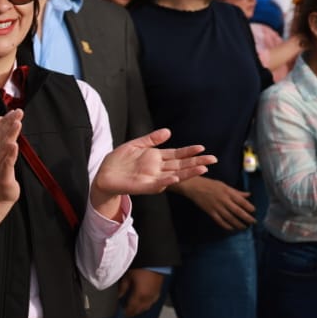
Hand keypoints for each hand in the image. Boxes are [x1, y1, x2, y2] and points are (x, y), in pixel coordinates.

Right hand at [0, 110, 21, 204]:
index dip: (4, 121)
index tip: (13, 111)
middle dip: (8, 123)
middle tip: (18, 113)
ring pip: (3, 148)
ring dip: (9, 135)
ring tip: (16, 124)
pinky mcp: (3, 177)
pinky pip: (6, 164)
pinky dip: (9, 154)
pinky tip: (14, 145)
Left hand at [90, 128, 215, 218]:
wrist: (103, 174)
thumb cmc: (118, 160)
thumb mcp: (135, 145)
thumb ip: (151, 139)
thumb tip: (168, 131)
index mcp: (156, 158)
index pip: (177, 154)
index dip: (189, 151)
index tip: (202, 147)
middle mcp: (158, 169)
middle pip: (181, 165)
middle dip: (197, 162)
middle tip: (213, 159)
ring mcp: (152, 178)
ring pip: (174, 175)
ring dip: (188, 173)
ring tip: (203, 169)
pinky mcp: (144, 186)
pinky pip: (158, 184)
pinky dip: (167, 181)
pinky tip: (176, 177)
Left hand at [118, 269, 164, 317]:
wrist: (155, 261)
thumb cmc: (141, 267)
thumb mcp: (128, 276)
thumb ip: (123, 288)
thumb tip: (118, 296)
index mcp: (140, 295)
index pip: (131, 309)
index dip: (126, 313)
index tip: (120, 315)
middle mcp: (148, 298)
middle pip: (139, 310)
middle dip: (132, 313)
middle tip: (125, 314)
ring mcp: (154, 295)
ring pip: (146, 307)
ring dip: (139, 310)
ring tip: (131, 309)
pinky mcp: (158, 292)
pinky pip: (151, 302)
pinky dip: (145, 305)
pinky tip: (141, 303)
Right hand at [171, 174, 254, 229]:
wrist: (193, 186)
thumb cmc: (209, 184)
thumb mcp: (224, 185)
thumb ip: (236, 192)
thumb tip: (248, 195)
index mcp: (228, 192)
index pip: (242, 201)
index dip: (249, 207)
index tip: (254, 211)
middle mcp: (224, 200)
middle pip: (238, 211)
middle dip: (247, 218)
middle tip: (253, 222)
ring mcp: (216, 207)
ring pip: (230, 218)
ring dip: (238, 223)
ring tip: (244, 227)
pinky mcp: (210, 212)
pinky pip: (220, 221)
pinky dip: (226, 225)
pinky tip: (231, 228)